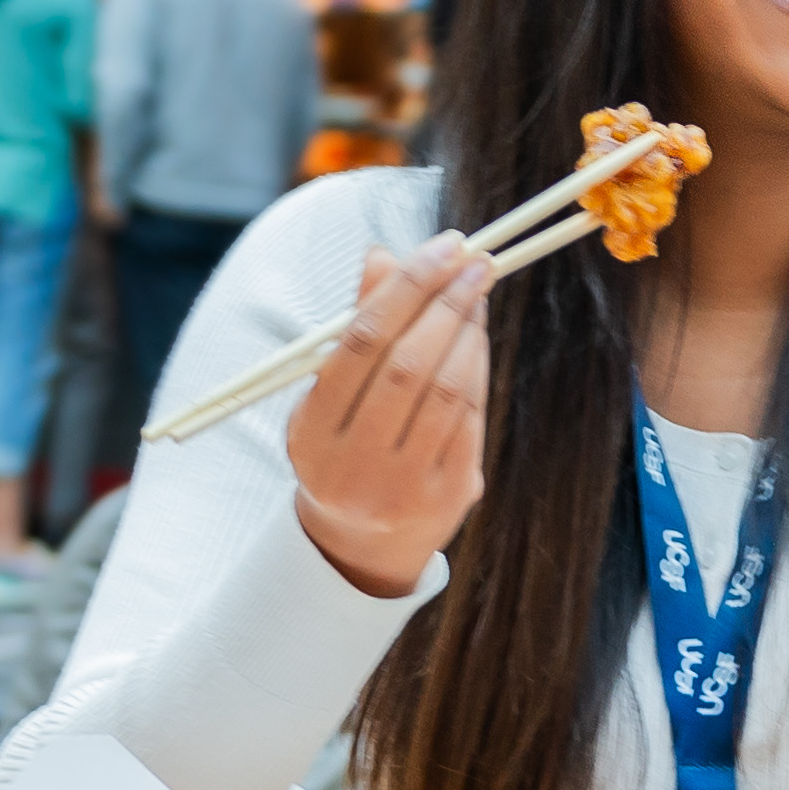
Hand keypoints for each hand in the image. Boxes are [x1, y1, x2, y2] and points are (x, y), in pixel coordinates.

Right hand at [291, 236, 489, 598]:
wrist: (360, 542)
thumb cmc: (344, 446)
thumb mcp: (331, 394)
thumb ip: (356, 325)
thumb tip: (382, 253)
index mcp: (311, 433)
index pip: (360, 342)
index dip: (407, 287)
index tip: (444, 246)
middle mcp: (352, 466)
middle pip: (407, 366)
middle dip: (447, 303)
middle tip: (475, 261)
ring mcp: (402, 488)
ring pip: (446, 391)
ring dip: (469, 331)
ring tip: (477, 291)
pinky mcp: (447, 498)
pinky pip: (470, 420)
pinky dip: (477, 368)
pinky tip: (477, 337)